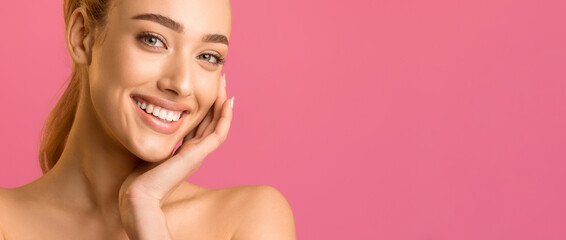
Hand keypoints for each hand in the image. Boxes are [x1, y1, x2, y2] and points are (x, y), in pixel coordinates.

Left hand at [118, 73, 233, 239]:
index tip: (205, 85)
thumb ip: (152, 137)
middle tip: (220, 77)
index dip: (205, 105)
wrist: (138, 196)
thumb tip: (147, 119)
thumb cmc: (136, 178)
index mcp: (184, 151)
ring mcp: (198, 154)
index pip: (201, 123)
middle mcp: (194, 152)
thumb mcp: (147, 150)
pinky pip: (218, 133)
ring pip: (218, 124)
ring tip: (224, 82)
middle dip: (216, 98)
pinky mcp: (198, 156)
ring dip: (222, 102)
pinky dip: (225, 117)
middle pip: (212, 121)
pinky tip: (226, 100)